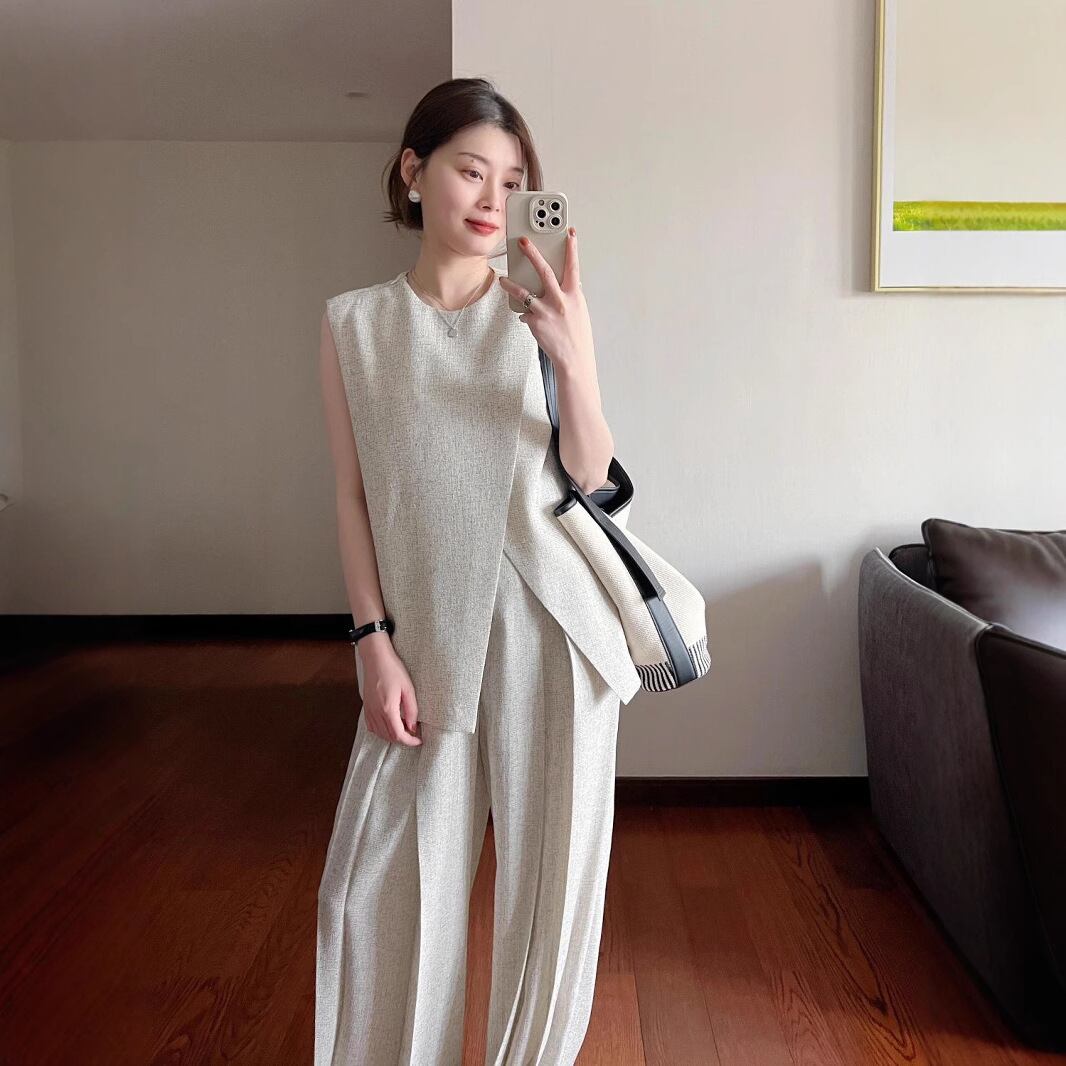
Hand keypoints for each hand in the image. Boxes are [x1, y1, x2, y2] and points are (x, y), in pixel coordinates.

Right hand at [358, 639, 421, 744]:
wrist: (376, 659)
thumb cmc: (393, 670)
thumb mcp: (408, 689)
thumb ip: (412, 710)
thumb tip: (413, 727)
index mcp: (388, 709)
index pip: (398, 735)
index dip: (410, 742)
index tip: (419, 741)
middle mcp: (376, 713)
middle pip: (389, 737)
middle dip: (403, 740)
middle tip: (414, 735)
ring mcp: (369, 711)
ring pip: (380, 734)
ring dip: (392, 736)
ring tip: (404, 729)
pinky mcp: (366, 708)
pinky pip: (372, 727)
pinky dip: (382, 731)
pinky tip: (390, 725)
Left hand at [497, 227, 592, 375]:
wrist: (573, 359)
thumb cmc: (578, 336)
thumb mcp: (579, 311)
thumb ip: (569, 296)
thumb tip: (560, 286)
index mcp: (574, 295)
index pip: (572, 266)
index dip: (571, 248)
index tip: (568, 233)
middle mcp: (559, 301)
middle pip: (543, 271)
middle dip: (532, 253)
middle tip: (523, 242)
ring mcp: (545, 311)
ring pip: (523, 292)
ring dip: (511, 285)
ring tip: (503, 280)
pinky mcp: (535, 323)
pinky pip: (525, 313)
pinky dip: (527, 315)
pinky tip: (531, 320)